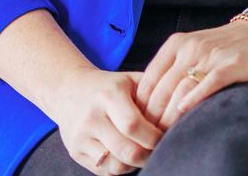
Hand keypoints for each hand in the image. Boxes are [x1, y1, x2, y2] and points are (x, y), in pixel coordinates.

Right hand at [47, 67, 162, 174]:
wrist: (68, 89)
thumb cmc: (109, 86)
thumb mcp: (131, 80)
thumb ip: (154, 93)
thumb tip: (180, 112)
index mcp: (108, 96)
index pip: (132, 125)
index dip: (154, 137)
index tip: (167, 135)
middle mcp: (91, 118)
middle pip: (126, 150)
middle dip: (149, 155)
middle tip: (161, 149)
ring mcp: (80, 137)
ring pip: (115, 166)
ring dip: (135, 164)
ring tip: (143, 151)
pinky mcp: (75, 152)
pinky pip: (104, 171)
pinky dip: (121, 167)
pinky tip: (127, 155)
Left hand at [135, 20, 247, 128]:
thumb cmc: (221, 48)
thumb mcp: (190, 49)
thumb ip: (170, 69)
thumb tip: (147, 102)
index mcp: (176, 44)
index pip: (149, 79)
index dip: (141, 105)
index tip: (140, 123)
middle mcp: (191, 47)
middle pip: (163, 88)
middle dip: (153, 116)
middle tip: (150, 135)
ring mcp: (211, 55)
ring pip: (182, 88)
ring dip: (170, 114)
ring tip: (165, 133)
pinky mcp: (232, 64)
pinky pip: (210, 82)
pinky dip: (195, 97)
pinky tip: (185, 111)